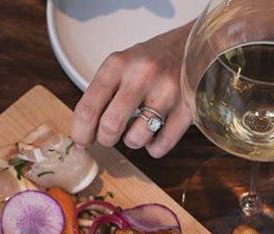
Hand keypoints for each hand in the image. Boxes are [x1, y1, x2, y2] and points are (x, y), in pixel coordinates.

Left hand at [71, 22, 193, 157]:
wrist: (193, 46)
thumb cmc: (151, 61)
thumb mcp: (121, 65)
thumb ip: (102, 95)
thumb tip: (84, 134)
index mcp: (118, 64)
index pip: (88, 107)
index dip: (80, 132)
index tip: (81, 142)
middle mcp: (142, 75)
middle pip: (110, 126)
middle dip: (105, 139)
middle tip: (109, 136)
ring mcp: (167, 92)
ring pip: (136, 139)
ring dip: (132, 141)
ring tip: (137, 128)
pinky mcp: (187, 108)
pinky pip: (160, 146)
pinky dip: (153, 147)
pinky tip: (154, 133)